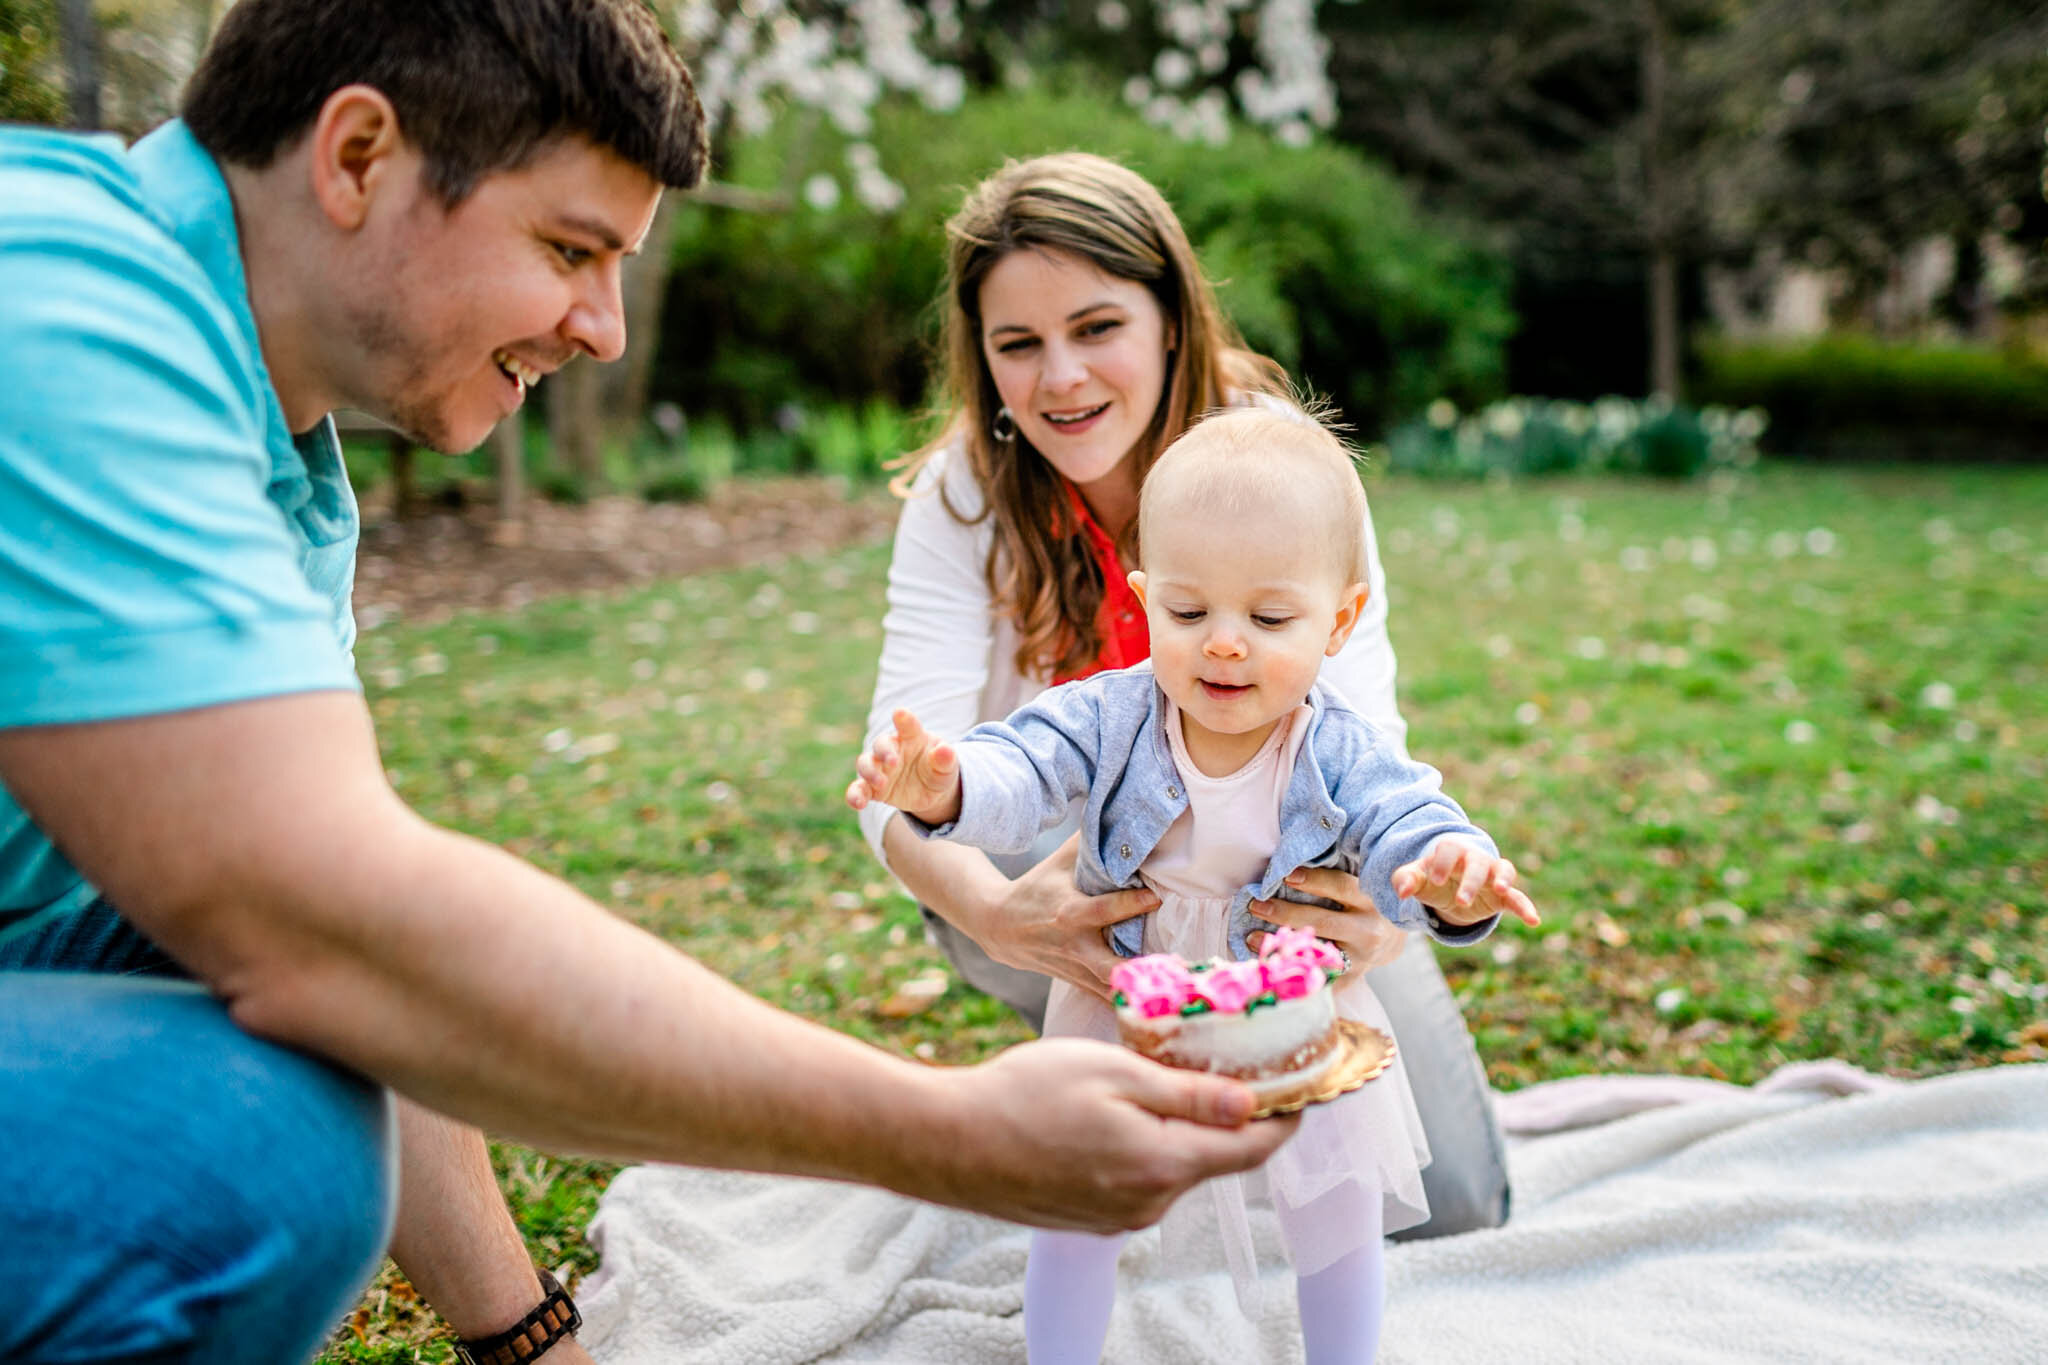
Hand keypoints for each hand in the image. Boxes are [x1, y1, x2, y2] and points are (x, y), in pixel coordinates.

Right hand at [846, 709, 960, 824]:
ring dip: (870, 772)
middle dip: (884, 751)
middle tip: (892, 762)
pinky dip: (855, 795)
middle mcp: (892, 749)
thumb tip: (945, 750)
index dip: (904, 718)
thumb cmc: (938, 770)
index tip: (899, 713)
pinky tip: (857, 803)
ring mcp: (880, 768)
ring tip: (881, 784)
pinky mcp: (873, 788)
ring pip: (865, 763)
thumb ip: (946, 759)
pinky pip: (859, 789)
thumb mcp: (948, 767)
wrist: (931, 792)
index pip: (908, 725)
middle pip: (881, 744)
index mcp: (912, 737)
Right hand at [934, 1038, 1299, 1231]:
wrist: (947, 1144)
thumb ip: (1188, 1095)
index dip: (1285, 1114)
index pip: (1253, 1149)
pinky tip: (1123, 1113)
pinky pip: (1142, 1181)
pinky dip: (1149, 1147)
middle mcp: (1150, 1203)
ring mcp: (1119, 1217)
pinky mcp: (1092, 1217)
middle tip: (1232, 1063)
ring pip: (1176, 1169)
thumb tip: (1252, 1105)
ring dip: (1184, 1131)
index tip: (1301, 1082)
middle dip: (1232, 1117)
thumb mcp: (1114, 1073)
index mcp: (1163, 1165)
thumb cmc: (1023, 1095)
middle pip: (1216, 1160)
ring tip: (1168, 1080)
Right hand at [980, 833, 1159, 999]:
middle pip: (1109, 968)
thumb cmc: (1037, 887)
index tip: (1157, 896)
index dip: (1131, 903)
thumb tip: (1118, 809)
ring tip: (1177, 992)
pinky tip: (1157, 1006)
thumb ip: (1090, 841)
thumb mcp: (1059, 861)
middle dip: (1139, 971)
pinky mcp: (1079, 983)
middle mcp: (1075, 946)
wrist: (999, 927)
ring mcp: (1077, 970)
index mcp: (1071, 913)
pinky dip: (1129, 1002)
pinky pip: (1107, 998)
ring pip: (1111, 990)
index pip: (1104, 910)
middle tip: (1177, 968)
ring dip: (1141, 993)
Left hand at [1248, 865, 1407, 985]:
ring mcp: (1361, 958)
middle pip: (1324, 921)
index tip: (1285, 875)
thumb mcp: (1359, 885)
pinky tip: (1269, 961)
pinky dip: (1292, 969)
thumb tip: (1288, 862)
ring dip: (1282, 944)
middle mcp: (1369, 930)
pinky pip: (1319, 977)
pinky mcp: (1352, 978)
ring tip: (1252, 936)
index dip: (1313, 880)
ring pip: (1318, 952)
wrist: (1391, 939)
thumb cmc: (1363, 903)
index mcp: (1371, 900)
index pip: (1341, 887)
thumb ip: (1333, 875)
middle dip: (1285, 913)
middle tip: (1256, 905)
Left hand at [1392, 837, 1539, 927]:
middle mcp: (1474, 860)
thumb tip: (1401, 892)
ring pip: (1502, 870)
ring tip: (1500, 890)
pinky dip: (1526, 907)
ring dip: (1502, 879)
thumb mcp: (1416, 878)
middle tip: (1461, 900)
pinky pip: (1517, 898)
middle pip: (1476, 863)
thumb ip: (1406, 879)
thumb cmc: (1432, 878)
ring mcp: (1491, 876)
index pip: (1449, 850)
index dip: (1443, 863)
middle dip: (1470, 880)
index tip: (1435, 880)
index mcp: (1451, 852)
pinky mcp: (1502, 895)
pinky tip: (1534, 920)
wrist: (1450, 886)